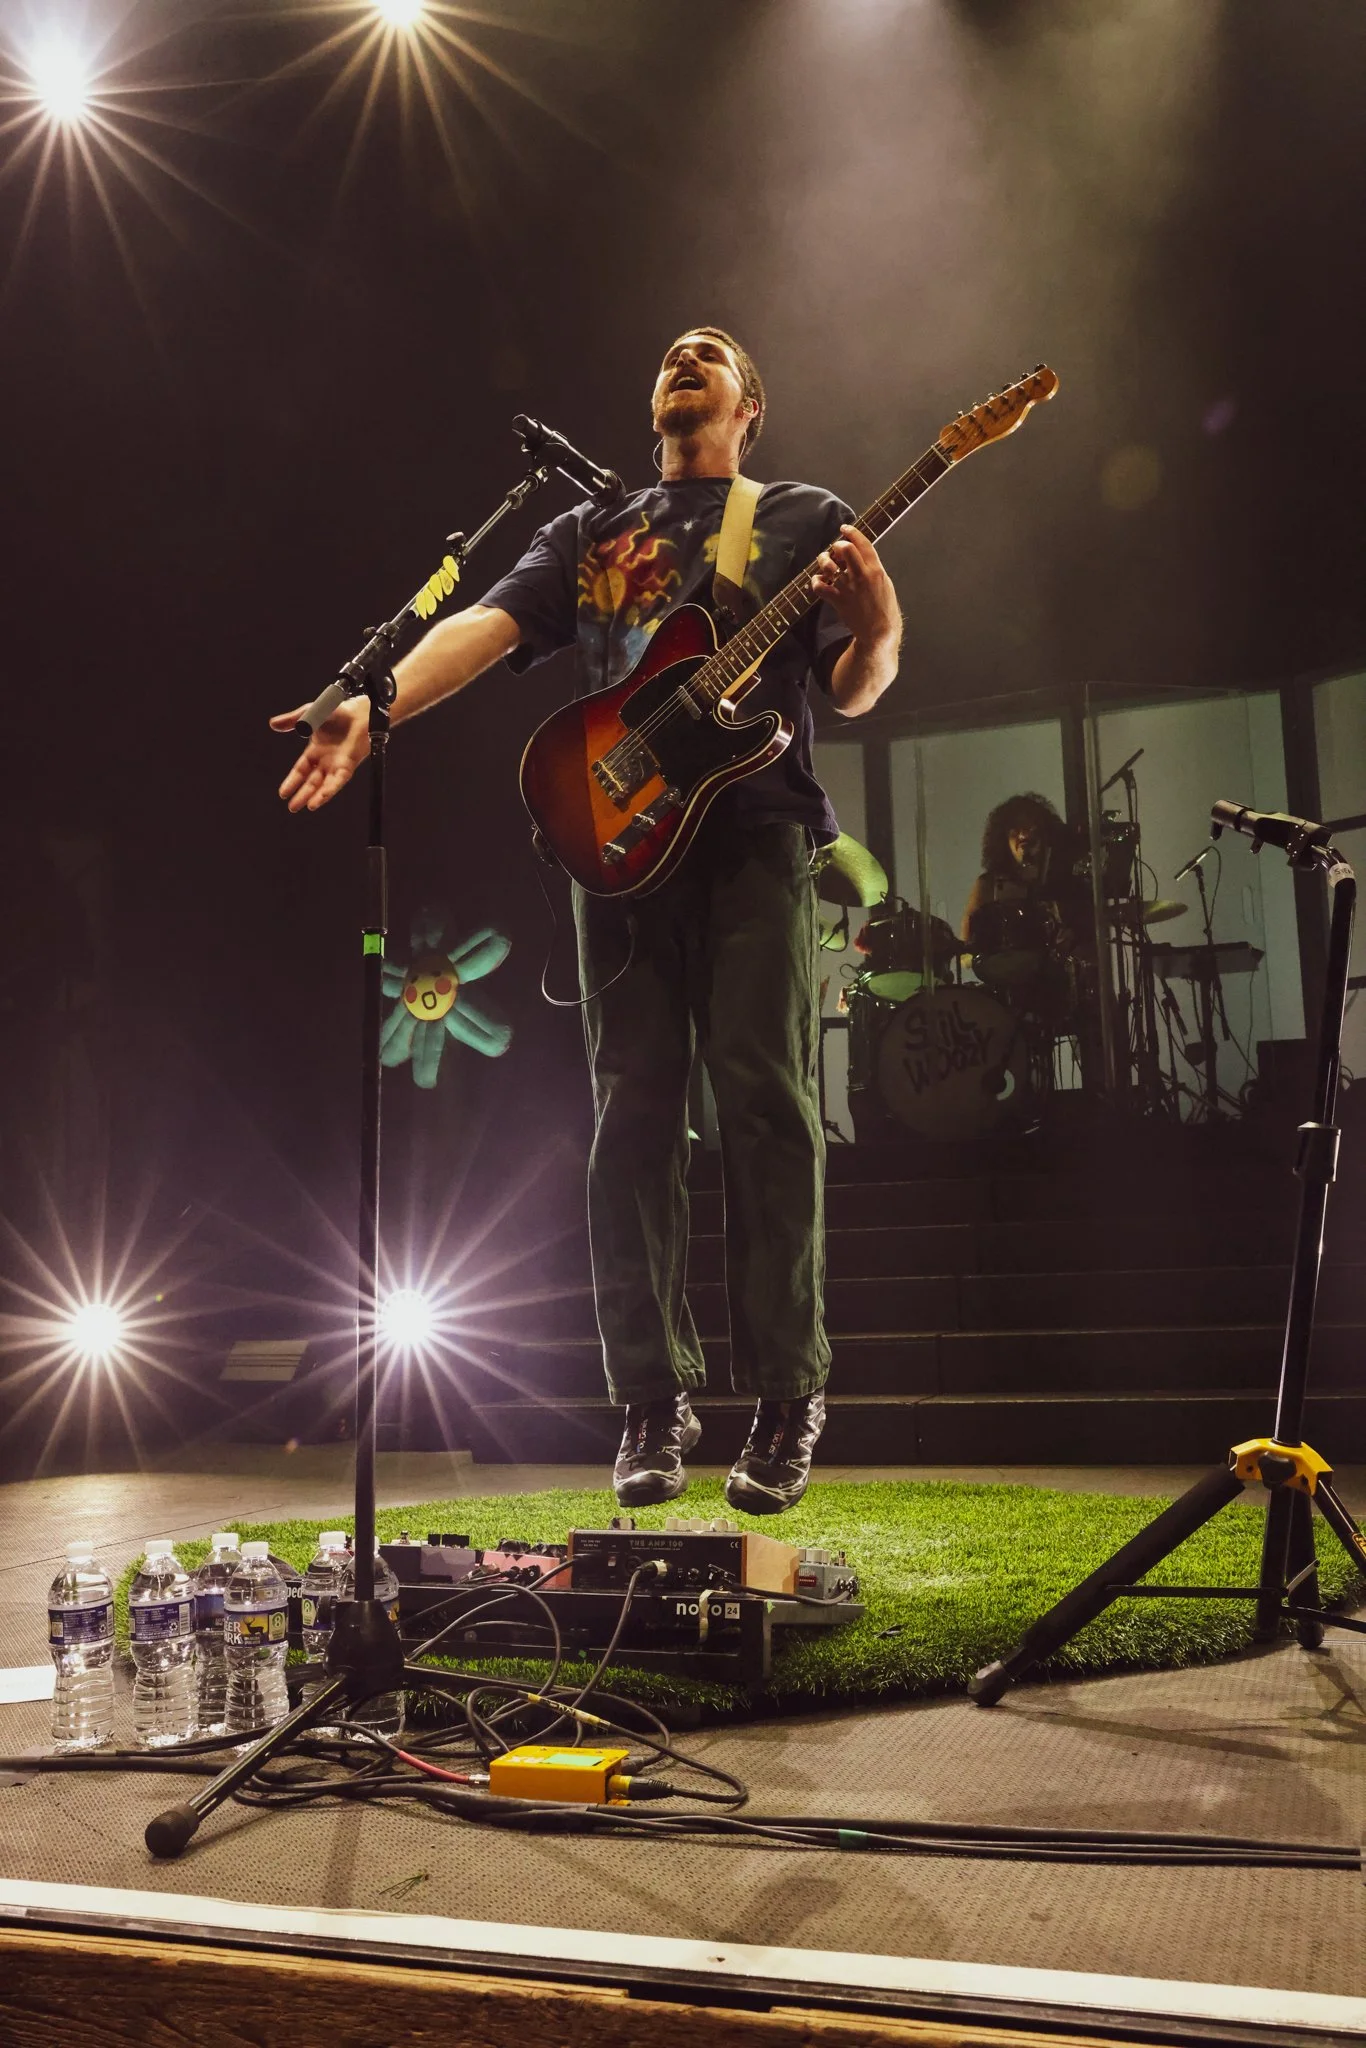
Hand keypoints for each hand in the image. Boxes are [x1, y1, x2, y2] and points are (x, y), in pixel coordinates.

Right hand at [270, 697, 369, 812]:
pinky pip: (338, 781)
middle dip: (302, 794)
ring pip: (325, 785)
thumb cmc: (336, 711)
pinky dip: (329, 789)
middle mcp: (326, 761)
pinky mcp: (348, 765)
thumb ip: (292, 720)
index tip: (283, 794)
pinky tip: (320, 798)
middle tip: (292, 808)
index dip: (292, 782)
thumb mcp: (309, 714)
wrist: (359, 711)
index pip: (301, 770)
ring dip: (316, 796)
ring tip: (307, 807)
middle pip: (311, 781)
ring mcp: (338, 764)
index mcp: (315, 751)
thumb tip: (272, 724)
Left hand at [810, 525, 899, 650]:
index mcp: (876, 570)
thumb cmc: (885, 608)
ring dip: (823, 560)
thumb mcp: (885, 583)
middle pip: (845, 549)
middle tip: (834, 549)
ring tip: (824, 561)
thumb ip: (874, 568)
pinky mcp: (838, 600)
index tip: (844, 528)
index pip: (863, 543)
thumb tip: (863, 557)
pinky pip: (819, 586)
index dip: (851, 532)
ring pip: (829, 565)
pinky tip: (818, 581)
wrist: (879, 631)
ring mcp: (848, 588)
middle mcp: (861, 576)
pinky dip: (815, 582)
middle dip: (836, 545)